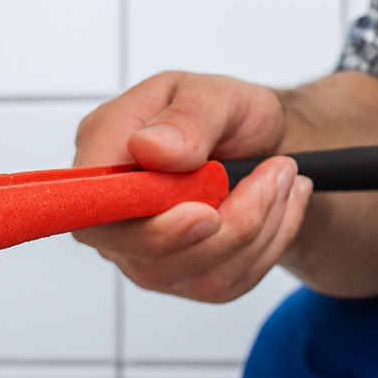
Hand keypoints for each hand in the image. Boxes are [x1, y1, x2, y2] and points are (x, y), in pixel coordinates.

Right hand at [73, 71, 312, 302]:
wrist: (261, 146)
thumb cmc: (226, 117)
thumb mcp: (217, 94)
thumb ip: (186, 118)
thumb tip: (149, 149)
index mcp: (103, 156)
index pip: (95, 216)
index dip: (144, 227)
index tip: (204, 213)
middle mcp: (114, 216)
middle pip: (151, 257)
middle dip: (229, 225)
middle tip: (275, 173)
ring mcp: (143, 255)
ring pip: (202, 275)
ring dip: (261, 226)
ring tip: (282, 175)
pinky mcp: (182, 279)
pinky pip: (230, 282)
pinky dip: (270, 242)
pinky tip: (277, 205)